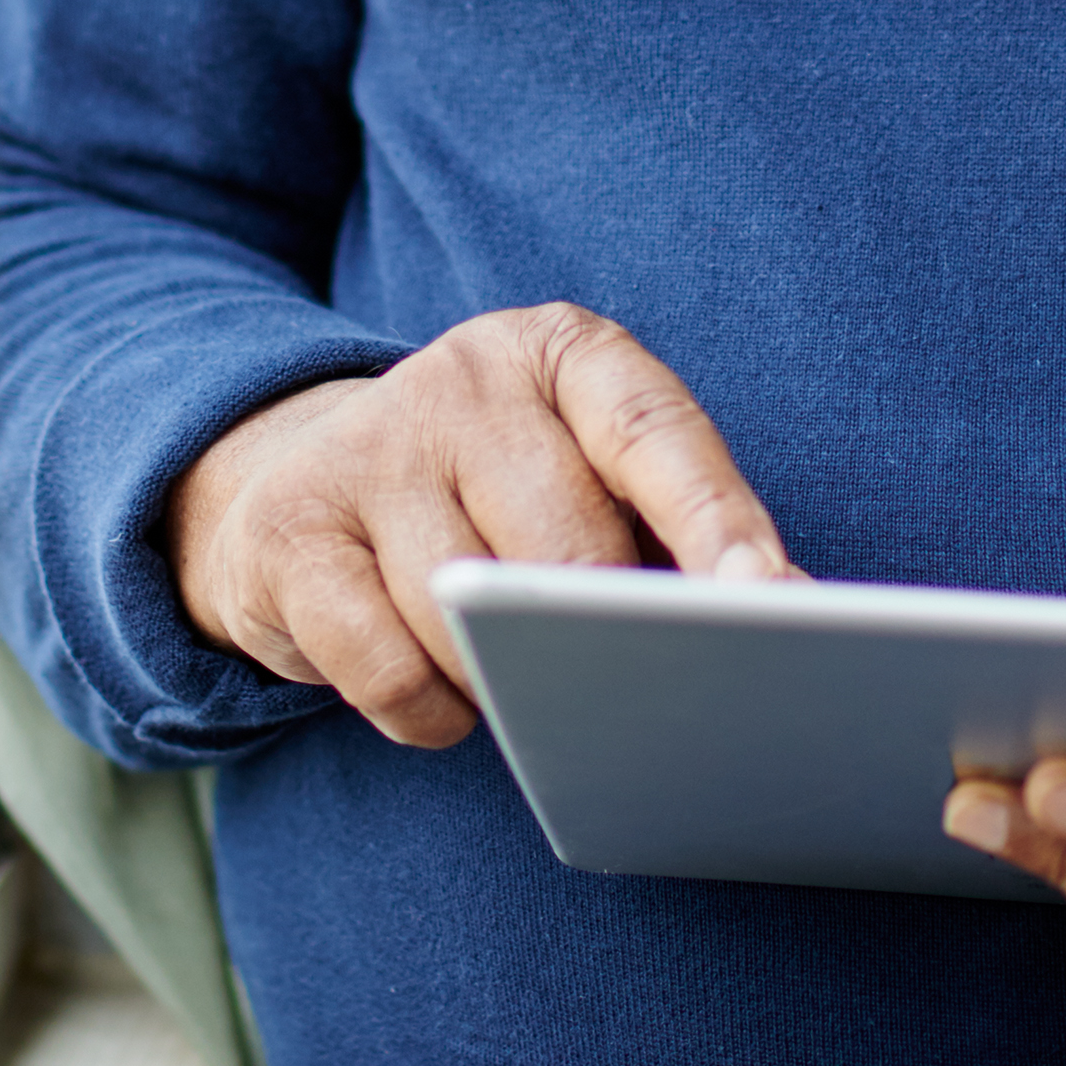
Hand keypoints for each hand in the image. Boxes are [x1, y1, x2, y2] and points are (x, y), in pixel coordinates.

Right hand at [165, 303, 798, 746]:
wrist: (306, 489)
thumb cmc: (496, 503)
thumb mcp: (580, 480)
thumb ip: (658, 534)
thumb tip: (752, 633)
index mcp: (560, 351)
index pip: (656, 432)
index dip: (718, 522)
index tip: (774, 602)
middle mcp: (463, 376)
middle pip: (567, 549)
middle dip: (600, 639)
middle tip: (614, 680)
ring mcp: (368, 444)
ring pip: (472, 619)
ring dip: (508, 683)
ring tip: (505, 661)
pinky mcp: (290, 528)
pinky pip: (391, 673)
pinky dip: (431, 713)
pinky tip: (436, 686)